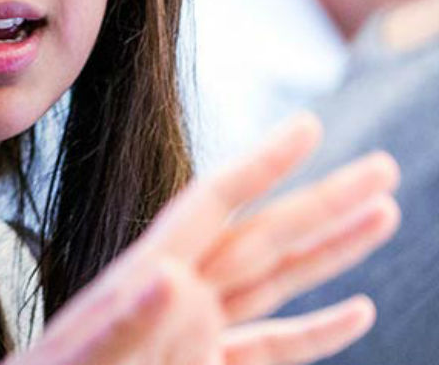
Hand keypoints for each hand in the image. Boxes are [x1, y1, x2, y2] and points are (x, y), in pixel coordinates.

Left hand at [2, 113, 399, 364]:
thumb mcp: (83, 362)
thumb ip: (125, 324)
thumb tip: (171, 277)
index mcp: (146, 278)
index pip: (214, 205)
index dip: (261, 164)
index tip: (310, 125)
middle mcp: (178, 296)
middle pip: (262, 237)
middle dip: (323, 202)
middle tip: (384, 167)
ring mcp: (194, 336)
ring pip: (275, 283)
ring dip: (329, 253)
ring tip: (383, 215)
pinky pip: (269, 349)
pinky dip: (315, 332)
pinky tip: (355, 311)